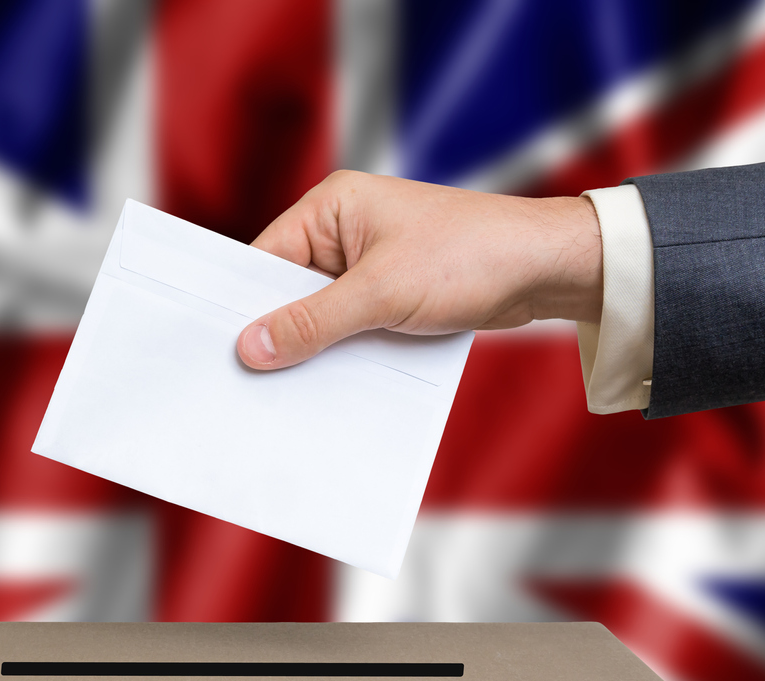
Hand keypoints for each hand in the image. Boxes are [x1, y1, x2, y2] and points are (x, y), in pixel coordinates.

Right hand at [236, 171, 602, 368]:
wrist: (545, 269)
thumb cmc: (471, 257)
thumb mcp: (381, 293)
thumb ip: (313, 321)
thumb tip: (252, 346)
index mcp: (333, 207)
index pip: (265, 257)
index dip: (243, 303)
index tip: (219, 347)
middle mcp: (345, 230)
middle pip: (289, 288)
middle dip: (278, 330)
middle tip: (247, 378)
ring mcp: (369, 263)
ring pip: (320, 312)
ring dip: (313, 346)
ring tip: (287, 388)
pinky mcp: (392, 292)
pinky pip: (351, 325)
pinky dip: (343, 350)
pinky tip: (330, 383)